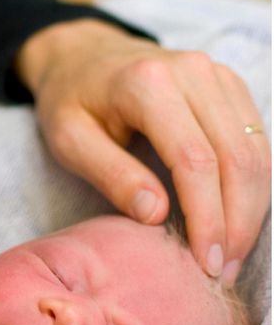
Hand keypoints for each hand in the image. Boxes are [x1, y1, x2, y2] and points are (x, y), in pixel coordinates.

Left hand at [16, 19, 269, 281]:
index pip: (194, 160)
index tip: (206, 263)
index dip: (207, 217)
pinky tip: (238, 217)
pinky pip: (256, 139)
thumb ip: (110, 174)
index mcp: (146, 84)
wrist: (81, 54)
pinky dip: (255, 182)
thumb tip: (156, 215)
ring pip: (255, 150)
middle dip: (237, 221)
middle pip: (235, 157)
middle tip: (224, 270)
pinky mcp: (228, 83)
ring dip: (253, 208)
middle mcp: (191, 71)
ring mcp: (215, 74)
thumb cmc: (70, 99)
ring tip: (233, 253)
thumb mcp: (69, 139)